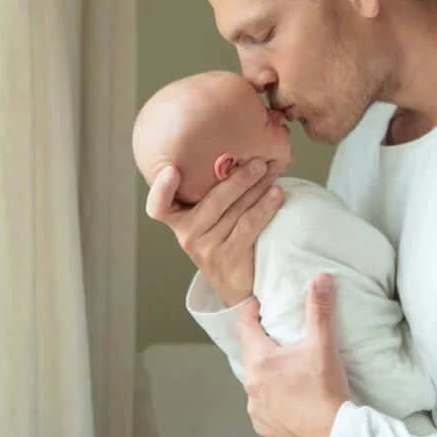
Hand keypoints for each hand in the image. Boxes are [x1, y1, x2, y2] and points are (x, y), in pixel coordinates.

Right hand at [144, 159, 283, 305]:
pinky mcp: (227, 258)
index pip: (159, 207)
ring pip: (234, 211)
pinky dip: (265, 207)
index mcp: (179, 220)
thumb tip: (243, 152)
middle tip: (257, 162)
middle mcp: (187, 235)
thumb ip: (214, 191)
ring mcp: (207, 248)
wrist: (238, 284)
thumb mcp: (212, 217)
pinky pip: (248, 226)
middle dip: (237, 178)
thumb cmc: (226, 239)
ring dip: (257, 189)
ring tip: (271, 172)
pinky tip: (277, 194)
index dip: (162, 189)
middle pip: (212, 201)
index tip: (172, 170)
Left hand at [238, 273, 350, 436]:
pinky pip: (261, 403)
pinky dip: (270, 394)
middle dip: (261, 340)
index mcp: (260, 361)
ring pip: (255, 379)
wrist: (333, 436)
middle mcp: (250, 385)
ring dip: (266, 369)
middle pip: (250, 352)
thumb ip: (319, 310)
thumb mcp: (323, 345)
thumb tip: (320, 278)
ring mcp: (255, 408)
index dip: (251, 312)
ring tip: (285, 364)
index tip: (259, 304)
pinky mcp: (263, 426)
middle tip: (278, 332)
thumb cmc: (325, 389)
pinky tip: (287, 393)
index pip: (245, 326)